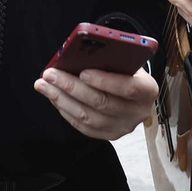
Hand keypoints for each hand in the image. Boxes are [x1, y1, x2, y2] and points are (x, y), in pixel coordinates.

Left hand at [34, 67, 157, 139]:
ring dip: (61, 99)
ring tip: (43, 84)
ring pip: (88, 117)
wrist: (136, 94)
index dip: (105, 81)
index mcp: (147, 90)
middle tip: (50, 74)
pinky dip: (65, 110)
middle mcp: (137, 113)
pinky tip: (52, 97)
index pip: (127, 88)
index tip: (82, 72)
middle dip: (71, 87)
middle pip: (102, 103)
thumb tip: (80, 54)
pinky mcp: (109, 136)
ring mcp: (122, 127)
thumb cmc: (128, 71)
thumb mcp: (128, 62)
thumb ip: (112, 60)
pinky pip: (82, 126)